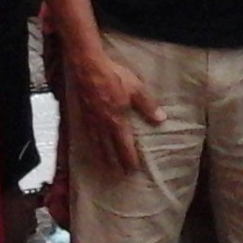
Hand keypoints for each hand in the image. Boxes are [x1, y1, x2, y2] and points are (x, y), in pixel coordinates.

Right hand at [68, 49, 165, 173]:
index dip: (129, 159)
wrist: (88, 68)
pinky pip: (86, 134)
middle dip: (114, 162)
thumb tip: (161, 120)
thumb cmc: (114, 77)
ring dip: (101, 157)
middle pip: (108, 149)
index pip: (124, 146)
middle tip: (118, 174)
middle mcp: (103, 125)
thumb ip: (148, 106)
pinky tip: (91, 145)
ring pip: (96, 144)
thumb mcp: (137, 89)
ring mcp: (90, 121)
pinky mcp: (82, 114)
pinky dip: (90, 144)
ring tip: (105, 166)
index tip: (132, 169)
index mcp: (117, 121)